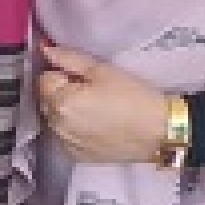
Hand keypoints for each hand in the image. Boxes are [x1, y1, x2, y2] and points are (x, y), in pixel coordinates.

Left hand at [38, 45, 171, 164]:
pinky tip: (96, 125)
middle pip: (45, 100)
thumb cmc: (134, 97)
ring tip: (96, 108)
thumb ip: (69, 58)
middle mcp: (56, 125)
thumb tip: (44, 50)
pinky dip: (74, 129)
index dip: (60, 73)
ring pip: (53, 119)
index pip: (43, 79)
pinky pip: (65, 136)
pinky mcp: (76, 155)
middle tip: (91, 91)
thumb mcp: (103, 70)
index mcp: (60, 101)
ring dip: (65, 111)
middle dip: (60, 92)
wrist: (161, 132)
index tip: (81, 76)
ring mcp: (65, 142)